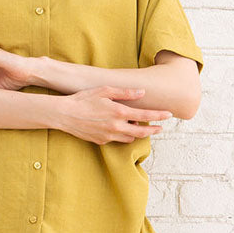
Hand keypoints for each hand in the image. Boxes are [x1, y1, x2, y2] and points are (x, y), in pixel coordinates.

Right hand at [58, 86, 172, 144]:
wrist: (64, 114)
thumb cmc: (83, 99)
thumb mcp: (105, 91)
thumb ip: (125, 93)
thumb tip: (142, 92)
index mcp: (119, 112)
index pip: (145, 115)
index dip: (159, 115)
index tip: (169, 114)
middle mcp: (116, 127)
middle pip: (141, 132)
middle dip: (153, 130)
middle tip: (160, 128)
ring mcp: (108, 136)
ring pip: (129, 138)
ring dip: (136, 133)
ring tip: (137, 125)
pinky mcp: (101, 141)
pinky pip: (116, 140)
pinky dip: (122, 135)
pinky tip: (119, 127)